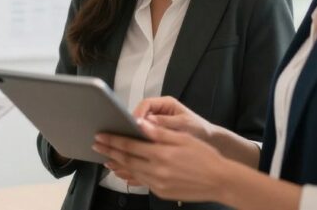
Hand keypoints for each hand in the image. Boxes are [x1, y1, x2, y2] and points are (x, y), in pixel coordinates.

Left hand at [93, 119, 229, 201]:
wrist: (220, 180)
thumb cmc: (204, 156)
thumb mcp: (183, 138)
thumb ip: (159, 132)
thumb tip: (140, 124)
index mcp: (161, 154)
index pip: (130, 145)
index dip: (114, 140)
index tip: (101, 136)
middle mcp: (157, 171)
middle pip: (127, 160)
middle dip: (110, 151)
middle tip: (96, 145)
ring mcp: (158, 184)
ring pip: (132, 173)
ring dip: (117, 165)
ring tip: (106, 159)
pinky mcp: (162, 192)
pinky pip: (141, 183)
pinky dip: (130, 177)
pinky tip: (124, 173)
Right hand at [132, 97, 213, 141]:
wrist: (210, 140)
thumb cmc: (199, 129)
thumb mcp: (184, 124)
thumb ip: (166, 122)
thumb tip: (148, 121)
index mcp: (166, 103)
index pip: (146, 104)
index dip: (138, 112)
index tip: (134, 124)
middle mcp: (160, 110)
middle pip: (141, 113)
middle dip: (134, 123)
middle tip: (129, 135)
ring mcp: (158, 121)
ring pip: (142, 124)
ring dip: (138, 132)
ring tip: (133, 142)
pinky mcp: (158, 131)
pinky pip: (146, 132)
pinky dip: (143, 138)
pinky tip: (141, 147)